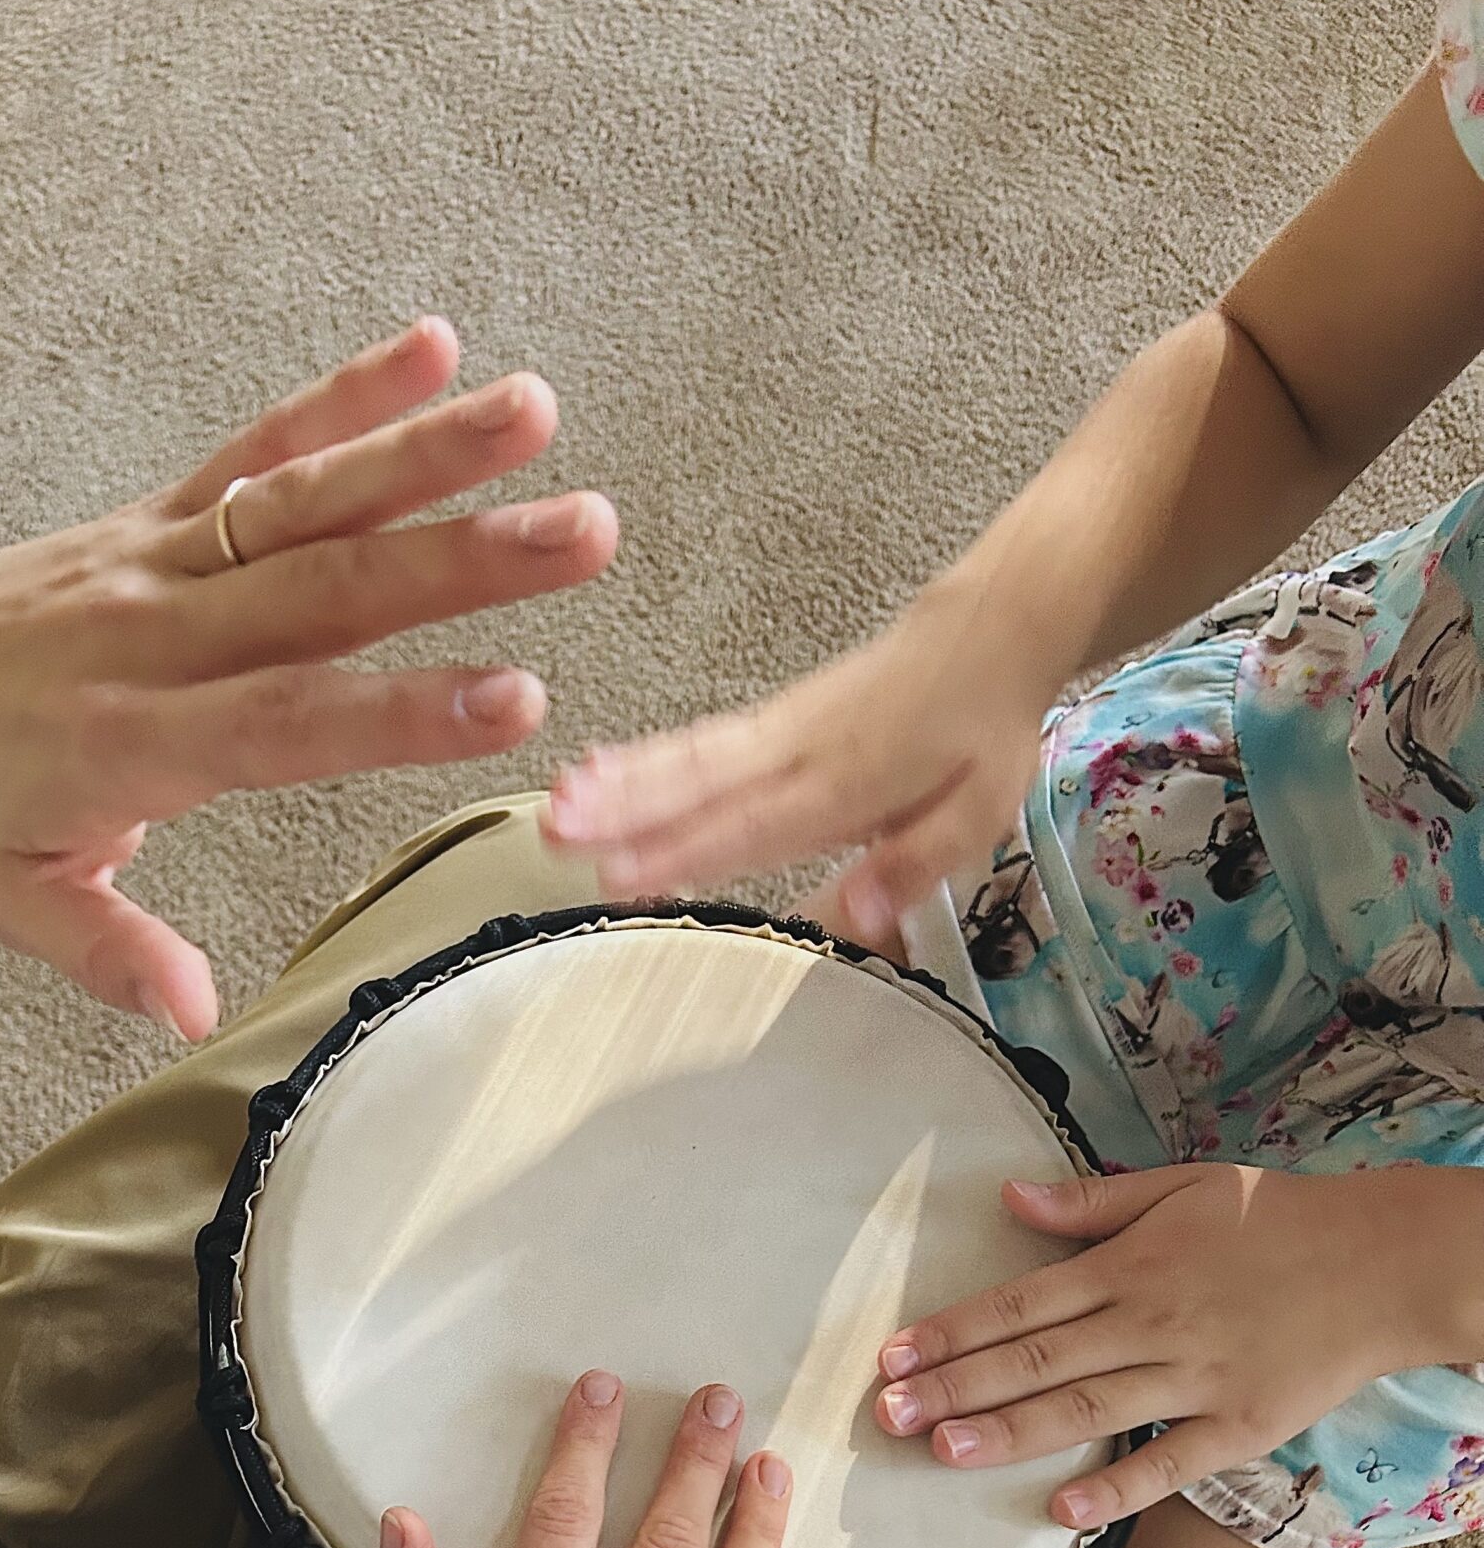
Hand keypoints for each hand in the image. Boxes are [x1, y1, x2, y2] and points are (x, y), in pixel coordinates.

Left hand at [0, 317, 616, 1036]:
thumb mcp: (21, 895)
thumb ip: (110, 953)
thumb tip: (195, 1016)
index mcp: (136, 738)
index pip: (286, 722)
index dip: (399, 709)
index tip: (514, 701)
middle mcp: (164, 632)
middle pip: (327, 589)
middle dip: (461, 560)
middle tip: (581, 533)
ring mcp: (169, 556)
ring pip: (308, 499)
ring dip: (425, 453)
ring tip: (532, 415)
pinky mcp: (171, 510)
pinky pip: (261, 446)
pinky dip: (343, 393)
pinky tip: (430, 347)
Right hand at [538, 579, 1049, 945]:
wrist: (991, 629)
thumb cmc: (983, 729)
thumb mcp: (978, 811)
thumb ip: (913, 864)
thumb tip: (858, 918)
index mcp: (849, 783)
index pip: (753, 825)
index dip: (686, 851)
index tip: (620, 874)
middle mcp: (799, 752)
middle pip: (701, 783)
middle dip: (624, 809)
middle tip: (556, 833)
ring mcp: (778, 729)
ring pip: (688, 758)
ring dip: (618, 782)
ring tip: (555, 806)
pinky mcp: (770, 719)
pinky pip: (697, 741)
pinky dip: (641, 755)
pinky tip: (596, 770)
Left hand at [871, 1164, 1413, 1529]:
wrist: (1384, 1261)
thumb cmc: (1275, 1218)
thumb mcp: (1181, 1185)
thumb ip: (1091, 1201)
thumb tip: (1009, 1194)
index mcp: (1130, 1266)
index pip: (1020, 1302)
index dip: (953, 1331)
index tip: (893, 1356)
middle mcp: (1151, 1324)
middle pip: (1037, 1360)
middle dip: (956, 1387)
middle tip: (886, 1416)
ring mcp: (1194, 1379)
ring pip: (1087, 1410)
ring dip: (1011, 1433)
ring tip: (944, 1451)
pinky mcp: (1238, 1426)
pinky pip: (1168, 1463)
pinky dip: (1117, 1489)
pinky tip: (1061, 1510)